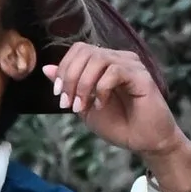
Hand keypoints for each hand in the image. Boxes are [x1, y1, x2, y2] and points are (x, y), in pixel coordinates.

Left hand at [47, 45, 190, 191]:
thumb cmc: (118, 124)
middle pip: (85, 51)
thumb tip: (46, 68)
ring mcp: (132, 65)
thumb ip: (69, 86)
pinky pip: (115, 71)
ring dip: (83, 84)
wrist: (144, 142)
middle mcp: (119, 58)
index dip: (64, 69)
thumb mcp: (85, 105)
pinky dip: (102, 89)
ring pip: (98, 58)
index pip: (79, 50)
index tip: (60, 96)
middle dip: (70, 77)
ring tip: (83, 106)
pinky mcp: (142, 76)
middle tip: (69, 103)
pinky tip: (101, 105)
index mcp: (106, 63)